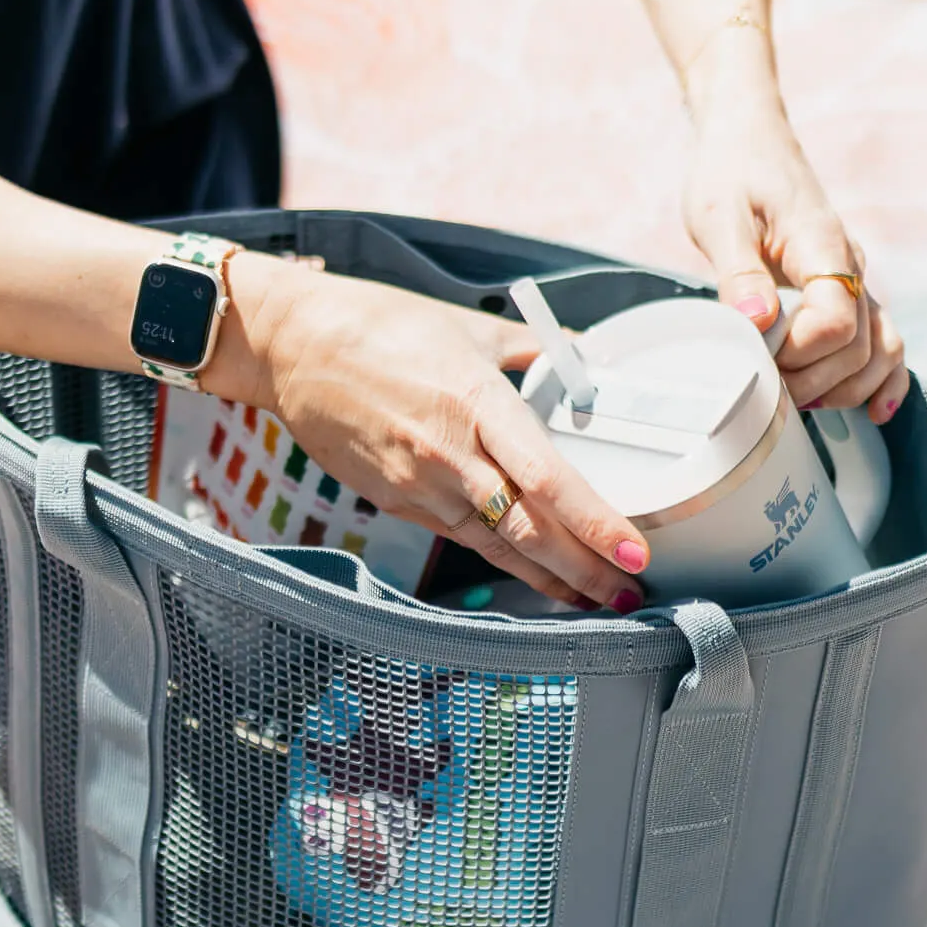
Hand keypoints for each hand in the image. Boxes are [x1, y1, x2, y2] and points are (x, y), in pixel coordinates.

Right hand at [212, 261, 649, 611]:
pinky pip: (463, 540)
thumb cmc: (379, 325)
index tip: (635, 548)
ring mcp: (420, 485)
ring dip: (552, 579)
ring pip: (498, 546)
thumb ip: (533, 349)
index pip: (548, 477)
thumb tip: (587, 358)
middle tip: (630, 595)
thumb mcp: (467, 326)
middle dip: (586, 570)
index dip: (595, 522)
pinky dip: (505, 563)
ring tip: (598, 600)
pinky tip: (536, 578)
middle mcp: (450, 453)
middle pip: (530, 529)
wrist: (291, 346)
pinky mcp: (397, 503)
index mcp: (476, 402)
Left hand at [682, 55, 908, 424]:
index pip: (835, 319)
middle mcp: (850, 265)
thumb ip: (738, 271)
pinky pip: (885, 341)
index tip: (759, 355)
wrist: (747, 138)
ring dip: (845, 388)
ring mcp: (855, 280)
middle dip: (813, 378)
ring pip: (881, 350)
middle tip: (766, 385)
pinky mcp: (849, 291)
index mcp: (821, 244)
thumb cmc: (730, 171)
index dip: (799, 352)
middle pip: (859, 347)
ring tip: (799, 400)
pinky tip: (874, 411)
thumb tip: (756, 320)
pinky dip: (884, 380)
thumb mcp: (718, 215)